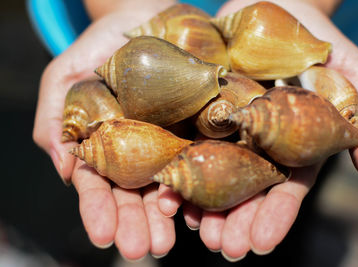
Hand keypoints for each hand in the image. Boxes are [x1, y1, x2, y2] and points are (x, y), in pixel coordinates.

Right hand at [33, 6, 176, 259]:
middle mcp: (138, 150)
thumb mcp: (66, 76)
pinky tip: (201, 209)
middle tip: (144, 248)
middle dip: (137, 223)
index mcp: (105, 145)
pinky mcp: (199, 129)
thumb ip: (56, 119)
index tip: (102, 234)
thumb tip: (65, 169)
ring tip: (170, 241)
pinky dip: (200, 186)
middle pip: (136, 194)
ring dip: (168, 216)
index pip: (98, 184)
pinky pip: (202, 160)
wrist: (144, 17)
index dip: (99, 209)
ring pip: (169, 185)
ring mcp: (171, 142)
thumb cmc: (101, 45)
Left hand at [157, 0, 357, 260]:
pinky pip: (187, 143)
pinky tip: (168, 194)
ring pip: (214, 174)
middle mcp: (257, 141)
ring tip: (194, 232)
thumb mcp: (347, 64)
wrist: (268, 3)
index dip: (276, 214)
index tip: (263, 242)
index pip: (287, 185)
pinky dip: (179, 170)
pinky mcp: (199, 111)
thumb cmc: (310, 33)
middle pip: (247, 189)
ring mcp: (227, 128)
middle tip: (225, 248)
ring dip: (204, 207)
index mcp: (293, 140)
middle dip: (237, 221)